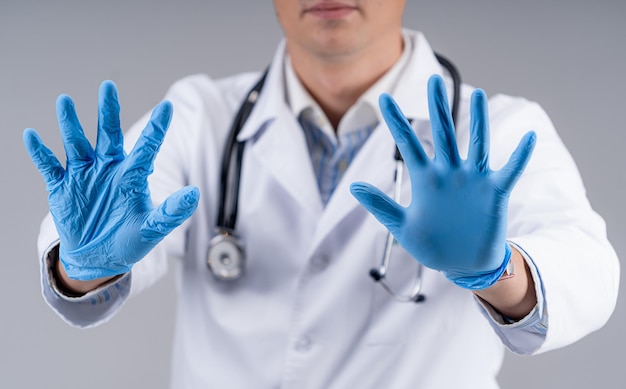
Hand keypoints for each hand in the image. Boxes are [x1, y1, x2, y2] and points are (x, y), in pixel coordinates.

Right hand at [23, 81, 198, 280]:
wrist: (99, 258)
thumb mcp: (152, 228)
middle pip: (108, 134)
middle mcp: (108, 168)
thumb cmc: (129, 241)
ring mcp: (84, 174)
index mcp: (132, 175)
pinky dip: (40, 152)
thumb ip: (171, 212)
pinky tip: (32, 135)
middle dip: (108, 111)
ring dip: (70, 124)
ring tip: (65, 101)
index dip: (157, 128)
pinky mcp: (62, 186)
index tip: (167, 107)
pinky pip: (49, 165)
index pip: (147, 147)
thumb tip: (195, 194)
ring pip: (77, 143)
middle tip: (108, 87)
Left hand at [350, 75, 535, 289]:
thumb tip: (353, 187)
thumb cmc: (433, 245)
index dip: (396, 122)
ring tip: (477, 95)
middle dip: (438, 107)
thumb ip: (380, 205)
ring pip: (477, 144)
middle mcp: (450, 173)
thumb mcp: (402, 226)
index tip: (382, 99)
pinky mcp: (494, 192)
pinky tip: (528, 138)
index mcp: (426, 179)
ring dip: (478, 121)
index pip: (408, 144)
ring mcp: (473, 180)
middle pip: (444, 133)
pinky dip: (519, 156)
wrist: (462, 264)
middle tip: (435, 80)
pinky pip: (509, 171)